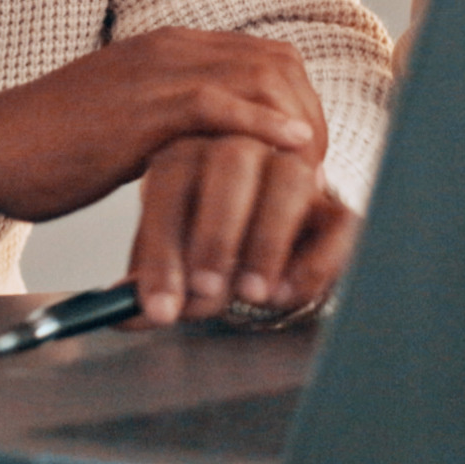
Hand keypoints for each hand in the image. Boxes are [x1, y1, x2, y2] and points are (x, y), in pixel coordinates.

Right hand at [0, 28, 324, 231]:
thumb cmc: (47, 146)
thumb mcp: (123, 120)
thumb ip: (167, 120)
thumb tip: (206, 149)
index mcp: (164, 47)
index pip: (261, 55)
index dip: (297, 100)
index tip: (307, 150)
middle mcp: (166, 47)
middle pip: (274, 61)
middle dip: (310, 111)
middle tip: (319, 166)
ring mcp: (153, 72)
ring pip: (256, 76)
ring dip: (296, 124)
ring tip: (311, 169)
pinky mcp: (138, 108)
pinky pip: (218, 104)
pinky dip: (265, 126)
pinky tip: (293, 151)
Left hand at [131, 134, 358, 329]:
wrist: (268, 247)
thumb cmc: (209, 244)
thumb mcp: (172, 261)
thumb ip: (152, 285)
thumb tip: (126, 314)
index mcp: (189, 154)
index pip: (171, 182)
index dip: (163, 244)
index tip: (160, 302)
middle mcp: (243, 150)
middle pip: (232, 163)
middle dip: (216, 232)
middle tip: (206, 291)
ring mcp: (295, 173)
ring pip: (290, 181)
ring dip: (267, 241)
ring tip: (250, 294)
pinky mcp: (335, 209)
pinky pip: (337, 223)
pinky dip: (313, 263)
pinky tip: (285, 295)